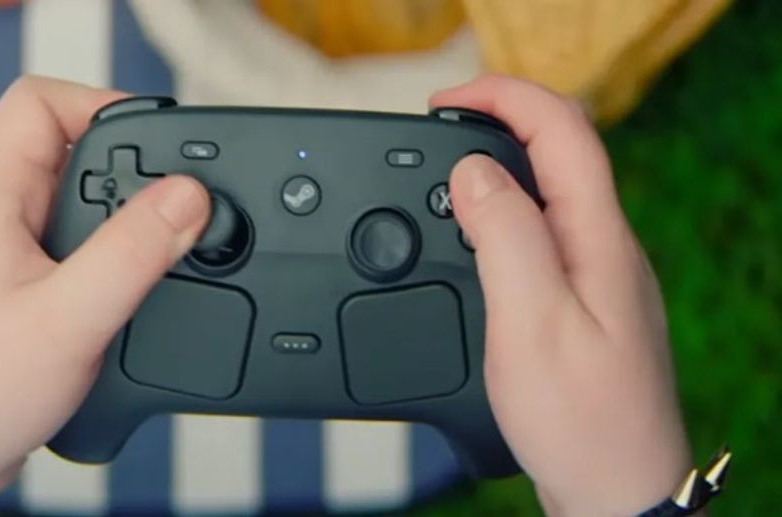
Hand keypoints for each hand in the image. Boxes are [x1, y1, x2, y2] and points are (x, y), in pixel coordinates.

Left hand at [0, 77, 209, 515]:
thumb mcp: (68, 318)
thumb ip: (131, 254)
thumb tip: (187, 197)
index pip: (37, 103)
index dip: (100, 103)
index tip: (158, 139)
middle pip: (68, 144)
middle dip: (130, 163)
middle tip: (176, 200)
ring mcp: (11, 250)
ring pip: (78, 196)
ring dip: (126, 211)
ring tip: (164, 242)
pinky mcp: (27, 283)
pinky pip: (79, 241)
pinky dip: (116, 250)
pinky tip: (137, 282)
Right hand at [432, 76, 690, 515]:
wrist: (614, 489)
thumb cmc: (581, 420)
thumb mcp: (531, 321)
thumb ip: (505, 236)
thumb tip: (474, 172)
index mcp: (598, 239)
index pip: (562, 130)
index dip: (504, 97)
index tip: (445, 101)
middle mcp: (605, 247)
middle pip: (558, 151)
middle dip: (496, 122)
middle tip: (438, 128)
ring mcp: (597, 274)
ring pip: (548, 193)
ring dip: (496, 168)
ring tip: (445, 176)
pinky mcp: (583, 300)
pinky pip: (542, 232)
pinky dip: (501, 214)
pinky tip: (474, 237)